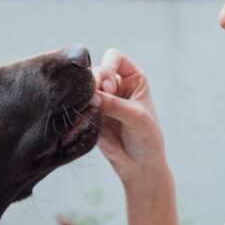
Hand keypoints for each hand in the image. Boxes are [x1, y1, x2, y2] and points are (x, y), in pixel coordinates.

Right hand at [90, 48, 166, 183]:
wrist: (139, 166)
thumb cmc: (147, 138)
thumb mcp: (136, 117)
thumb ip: (114, 104)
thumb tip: (90, 95)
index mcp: (132, 77)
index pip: (115, 58)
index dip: (108, 68)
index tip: (109, 87)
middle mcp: (115, 84)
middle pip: (95, 71)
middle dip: (93, 83)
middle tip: (95, 100)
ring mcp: (101, 99)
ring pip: (83, 87)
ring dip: (83, 95)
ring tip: (88, 109)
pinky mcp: (89, 113)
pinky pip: (78, 105)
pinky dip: (77, 108)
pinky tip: (81, 117)